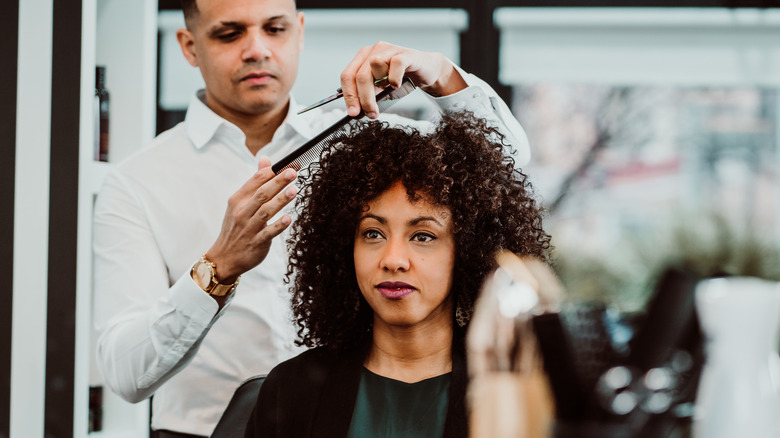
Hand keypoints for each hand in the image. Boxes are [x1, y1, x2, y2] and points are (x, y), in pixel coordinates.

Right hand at [205, 157, 296, 283]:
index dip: (272, 171)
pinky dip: (278, 225)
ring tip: (293, 191)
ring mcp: (249, 228)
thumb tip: (265, 160)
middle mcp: (242, 212)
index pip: (255, 181)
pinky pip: (268, 233)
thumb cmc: (236, 227)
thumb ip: (254, 182)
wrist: (224, 257)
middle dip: (277, 182)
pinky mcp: (256, 243)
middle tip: (292, 173)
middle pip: (262, 194)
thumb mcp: (239, 203)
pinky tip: (288, 219)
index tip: (288, 164)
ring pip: (266, 211)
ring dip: (280, 200)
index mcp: (238, 200)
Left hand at [339, 41, 467, 118]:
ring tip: (389, 88)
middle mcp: (374, 51)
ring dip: (380, 84)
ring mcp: (390, 50)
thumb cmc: (401, 80)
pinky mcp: (406, 54)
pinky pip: (396, 64)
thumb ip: (368, 99)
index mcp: (363, 58)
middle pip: (360, 75)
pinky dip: (395, 77)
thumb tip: (356, 113)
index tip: (354, 113)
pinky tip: (397, 84)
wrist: (427, 72)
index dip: (349, 96)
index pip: (347, 76)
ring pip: (374, 66)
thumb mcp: (380, 91)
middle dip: (364, 98)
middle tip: (371, 114)